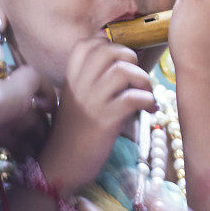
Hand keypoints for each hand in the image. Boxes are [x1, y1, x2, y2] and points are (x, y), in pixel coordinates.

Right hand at [38, 39, 157, 196]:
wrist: (60, 167)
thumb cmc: (73, 134)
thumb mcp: (76, 101)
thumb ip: (91, 81)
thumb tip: (124, 66)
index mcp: (71, 78)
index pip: (88, 44)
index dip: (110, 46)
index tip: (120, 62)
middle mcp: (79, 85)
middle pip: (109, 50)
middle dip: (130, 58)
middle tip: (136, 77)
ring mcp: (91, 102)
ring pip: (123, 71)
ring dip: (143, 80)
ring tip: (146, 94)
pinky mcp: (105, 121)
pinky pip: (133, 98)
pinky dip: (148, 100)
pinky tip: (149, 109)